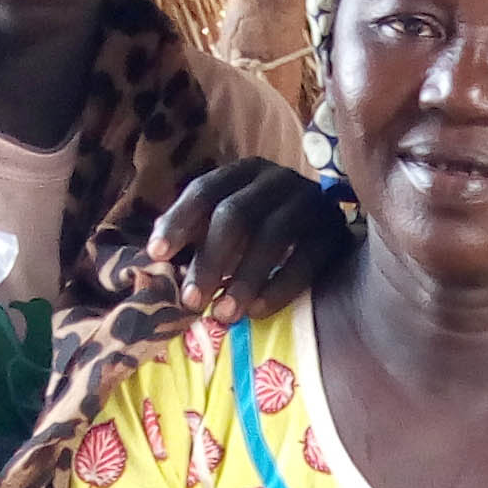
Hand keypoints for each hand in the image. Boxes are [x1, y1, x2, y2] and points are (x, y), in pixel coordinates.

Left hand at [146, 159, 348, 323]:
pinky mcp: (334, 232)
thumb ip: (198, 233)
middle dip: (211, 259)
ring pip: (271, 236)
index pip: (205, 190)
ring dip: (244, 279)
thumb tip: (153, 254)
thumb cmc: (267, 234)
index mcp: (245, 172)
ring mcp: (309, 202)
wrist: (332, 237)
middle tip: (192, 301)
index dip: (179, 221)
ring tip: (225, 315)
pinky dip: (279, 287)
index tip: (156, 255)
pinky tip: (258, 311)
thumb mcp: (231, 225)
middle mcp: (277, 179)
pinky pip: (306, 260)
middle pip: (236, 214)